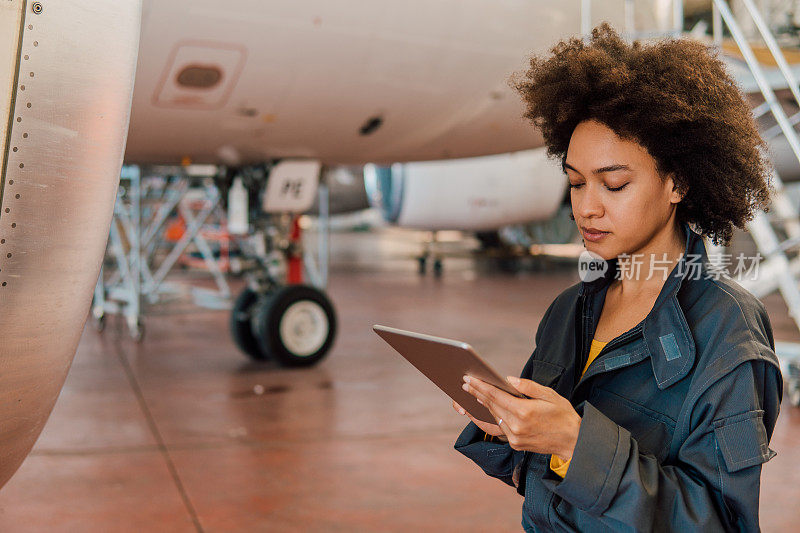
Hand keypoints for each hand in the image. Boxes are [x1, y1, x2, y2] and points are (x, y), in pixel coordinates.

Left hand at [461, 375, 580, 459]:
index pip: (496, 396)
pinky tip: (482, 411)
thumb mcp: (550, 395)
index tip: (469, 378)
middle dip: (476, 393)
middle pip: (491, 406)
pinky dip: (489, 418)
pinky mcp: (515, 444)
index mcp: (524, 411)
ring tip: (470, 394)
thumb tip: (508, 380)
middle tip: (465, 383)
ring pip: (493, 417)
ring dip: (481, 405)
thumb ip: (527, 386)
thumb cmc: (563, 415)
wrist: (573, 442)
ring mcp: (515, 437)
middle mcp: (516, 426)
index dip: (480, 386)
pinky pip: (498, 428)